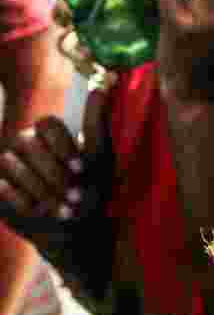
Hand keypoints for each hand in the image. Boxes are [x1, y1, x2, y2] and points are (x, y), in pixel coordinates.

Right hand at [0, 89, 115, 307]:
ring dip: (39, 188)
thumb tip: (102, 84)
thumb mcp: (101, 157)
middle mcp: (26, 143)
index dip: (62, 147)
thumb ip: (97, 122)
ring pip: (10, 162)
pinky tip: (39, 213)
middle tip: (74, 197)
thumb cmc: (93, 190)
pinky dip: (22, 200)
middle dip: (52, 173)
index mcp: (50, 132)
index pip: (46, 124)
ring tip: (62, 210)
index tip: (80, 171)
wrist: (76, 229)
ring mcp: (8, 164)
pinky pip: (1, 185)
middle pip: (26, 142)